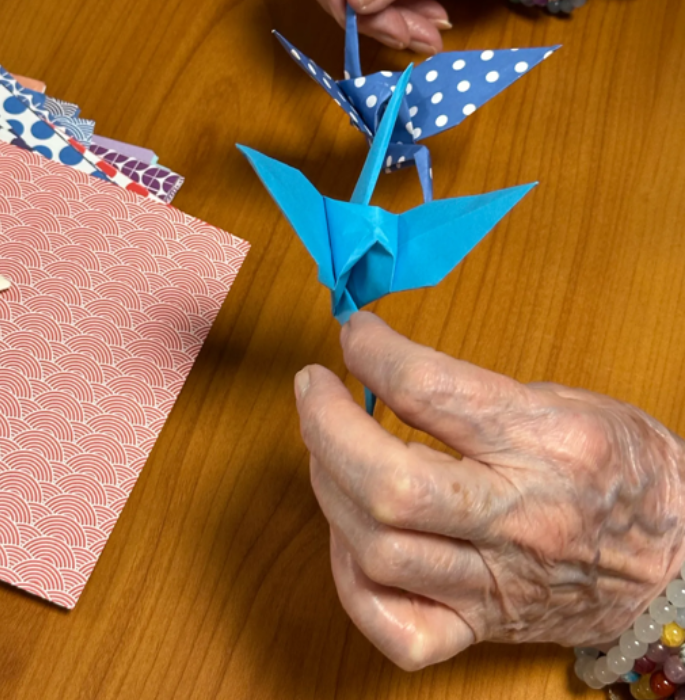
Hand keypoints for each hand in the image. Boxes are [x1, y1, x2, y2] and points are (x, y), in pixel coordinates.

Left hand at [294, 312, 684, 669]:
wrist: (679, 556)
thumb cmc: (621, 465)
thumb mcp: (561, 399)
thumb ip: (470, 390)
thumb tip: (380, 369)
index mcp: (547, 442)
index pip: (431, 392)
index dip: (373, 353)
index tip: (354, 335)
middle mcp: (519, 517)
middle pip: (388, 486)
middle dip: (326, 427)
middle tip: (313, 388)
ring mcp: (495, 582)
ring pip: (377, 551)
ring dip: (327, 488)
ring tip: (326, 449)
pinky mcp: (480, 626)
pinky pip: (395, 628)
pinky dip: (350, 582)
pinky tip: (350, 535)